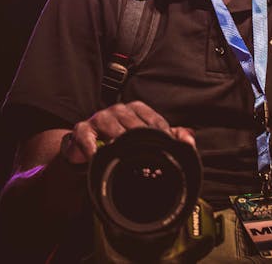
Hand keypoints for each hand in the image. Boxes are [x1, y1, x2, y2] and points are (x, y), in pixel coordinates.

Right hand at [62, 100, 195, 163]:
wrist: (87, 146)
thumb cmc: (120, 141)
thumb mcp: (146, 138)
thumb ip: (170, 137)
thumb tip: (189, 139)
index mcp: (136, 109)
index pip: (154, 121)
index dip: (162, 137)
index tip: (167, 152)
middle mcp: (119, 110)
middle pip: (133, 125)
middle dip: (141, 143)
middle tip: (148, 162)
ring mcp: (100, 118)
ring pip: (111, 128)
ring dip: (118, 143)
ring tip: (123, 158)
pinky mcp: (82, 130)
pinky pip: (87, 137)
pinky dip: (92, 148)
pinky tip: (97, 158)